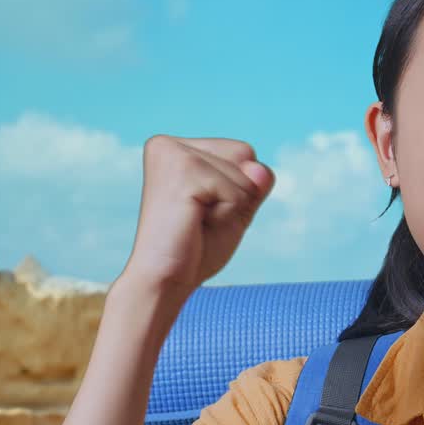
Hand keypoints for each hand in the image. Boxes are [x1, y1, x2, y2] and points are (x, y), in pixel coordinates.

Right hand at [120, 135, 274, 293]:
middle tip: (200, 219)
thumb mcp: (236, 208)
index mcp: (175, 147)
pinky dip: (228, 215)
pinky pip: (237, 191)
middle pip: (246, 156)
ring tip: (195, 222)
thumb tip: (260, 168)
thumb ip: (255, 182)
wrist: (163, 280)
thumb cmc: (196, 248)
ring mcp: (173, 153)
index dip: (238, 189)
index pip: (243, 152)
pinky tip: (195, 223)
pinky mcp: (182, 169)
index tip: (203, 210)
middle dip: (237, 196)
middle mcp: (168, 144)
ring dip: (231, 208)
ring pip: (245, 174)